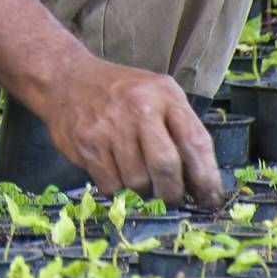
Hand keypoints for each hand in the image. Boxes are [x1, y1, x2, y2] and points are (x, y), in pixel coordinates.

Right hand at [34, 56, 223, 208]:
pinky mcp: (87, 142)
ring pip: (137, 182)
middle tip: (172, 200)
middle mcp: (138, 107)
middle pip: (165, 167)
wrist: (66, 78)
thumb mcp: (157, 95)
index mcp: (164, 94)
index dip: (206, 177)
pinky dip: (117, 188)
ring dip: (141, 190)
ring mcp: (110, 125)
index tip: (210, 198)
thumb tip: (200, 183)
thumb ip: (179, 130)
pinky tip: (115, 172)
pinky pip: (111, 184)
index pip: (195, 141)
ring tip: (138, 177)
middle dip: (172, 193)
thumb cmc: (121, 92)